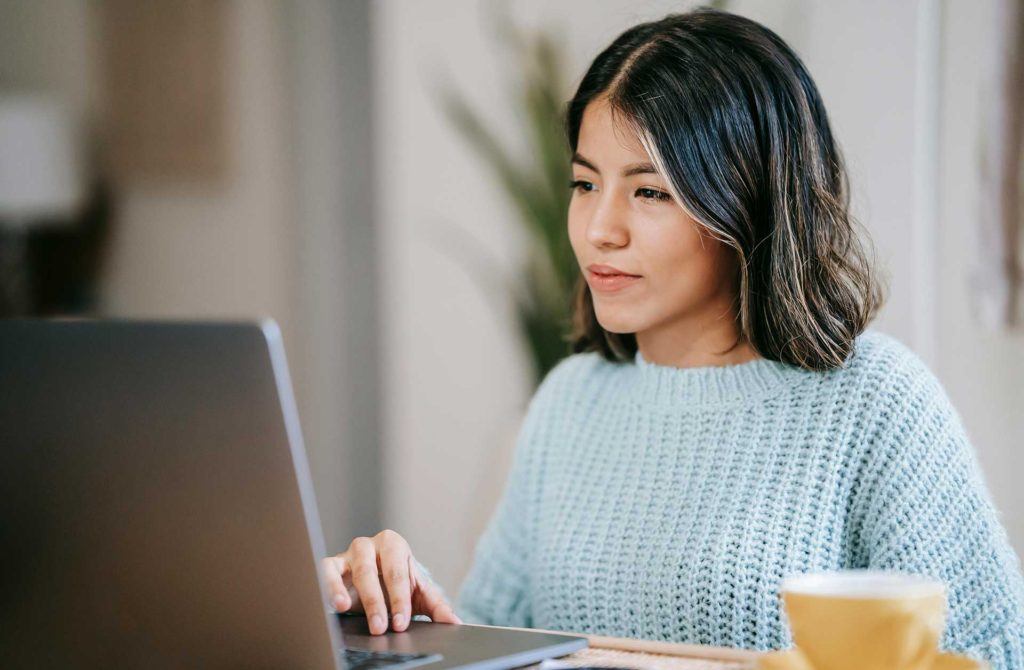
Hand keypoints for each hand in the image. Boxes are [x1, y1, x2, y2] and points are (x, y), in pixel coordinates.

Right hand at [321, 529, 462, 634]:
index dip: (400, 599)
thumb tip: (454, 621)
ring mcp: (350, 554)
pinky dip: (329, 585)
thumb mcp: (418, 594)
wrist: (376, 582)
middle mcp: (371, 545)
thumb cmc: (397, 585)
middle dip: (378, 600)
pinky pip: (326, 570)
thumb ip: (436, 606)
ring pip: (352, 568)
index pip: (398, 572)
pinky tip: (336, 604)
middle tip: (381, 626)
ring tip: (350, 610)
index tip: (401, 623)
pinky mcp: (331, 564)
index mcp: (395, 546)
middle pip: (374, 570)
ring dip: (351, 592)